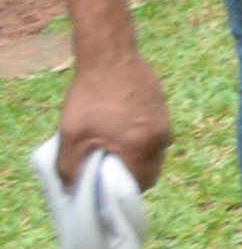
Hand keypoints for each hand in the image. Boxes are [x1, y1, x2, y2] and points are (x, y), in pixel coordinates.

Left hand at [56, 53, 170, 191]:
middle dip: (130, 175)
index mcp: (141, 147)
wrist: (110, 57)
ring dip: (136, 156)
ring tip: (111, 144)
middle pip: (151, 170)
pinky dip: (139, 139)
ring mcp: (164, 122)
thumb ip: (69, 167)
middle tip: (106, 167)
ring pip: (153, 152)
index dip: (122, 191)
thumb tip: (70, 189)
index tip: (105, 186)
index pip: (142, 184)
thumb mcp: (71, 134)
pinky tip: (118, 125)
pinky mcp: (163, 109)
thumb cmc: (90, 96)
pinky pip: (154, 135)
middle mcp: (160, 138)